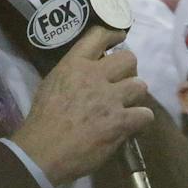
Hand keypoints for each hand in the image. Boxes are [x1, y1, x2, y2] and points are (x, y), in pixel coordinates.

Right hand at [9, 22, 152, 181]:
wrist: (42, 152)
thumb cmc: (42, 121)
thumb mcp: (52, 85)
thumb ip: (74, 73)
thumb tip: (92, 69)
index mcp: (74, 65)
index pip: (98, 35)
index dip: (114, 34)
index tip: (120, 38)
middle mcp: (95, 76)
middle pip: (129, 59)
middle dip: (129, 71)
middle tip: (122, 83)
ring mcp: (110, 98)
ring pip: (140, 85)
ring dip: (134, 97)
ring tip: (125, 107)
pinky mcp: (121, 120)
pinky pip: (146, 114)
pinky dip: (140, 121)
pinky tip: (130, 126)